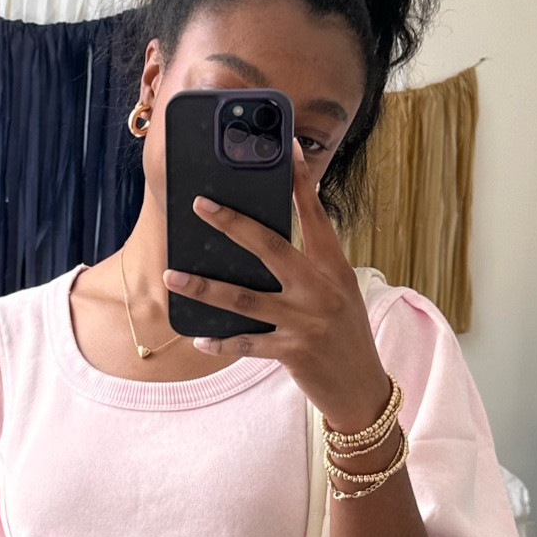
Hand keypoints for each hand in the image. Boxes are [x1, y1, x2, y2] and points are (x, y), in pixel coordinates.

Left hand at [161, 143, 389, 435]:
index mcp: (335, 268)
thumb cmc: (347, 336)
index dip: (301, 181)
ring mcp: (305, 321)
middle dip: (232, 223)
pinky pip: (246, 343)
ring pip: (244, 298)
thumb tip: (271, 240)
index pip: (316, 216)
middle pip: (270, 247)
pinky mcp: (292, 352)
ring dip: (204, 286)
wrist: (362, 388)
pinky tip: (199, 338)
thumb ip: (314, 265)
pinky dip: (221, 341)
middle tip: (200, 204)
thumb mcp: (340, 292)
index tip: (286, 147)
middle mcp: (320, 289)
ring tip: (173, 275)